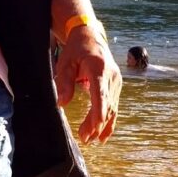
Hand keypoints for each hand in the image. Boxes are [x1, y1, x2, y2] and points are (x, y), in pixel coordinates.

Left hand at [53, 27, 122, 143]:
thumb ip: (64, 82)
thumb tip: (61, 103)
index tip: (95, 126)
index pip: (100, 93)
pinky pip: (114, 106)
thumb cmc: (77, 48)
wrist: (91, 36)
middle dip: (96, 123)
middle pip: (105, 104)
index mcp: (99, 68)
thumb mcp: (65, 61)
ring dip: (101, 125)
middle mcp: (111, 76)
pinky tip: (103, 135)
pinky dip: (109, 121)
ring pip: (111, 108)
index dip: (98, 111)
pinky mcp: (116, 86)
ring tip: (90, 140)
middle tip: (84, 138)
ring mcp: (116, 81)